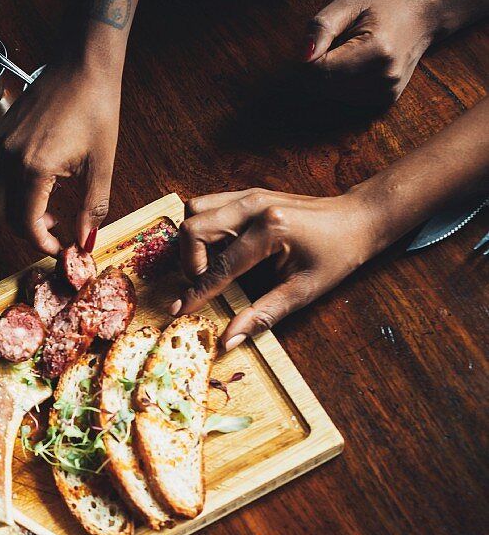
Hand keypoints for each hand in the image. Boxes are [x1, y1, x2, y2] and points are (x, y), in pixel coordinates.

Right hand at [0, 63, 120, 254]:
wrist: (83, 66)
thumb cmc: (94, 106)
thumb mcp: (101, 164)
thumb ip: (92, 207)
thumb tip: (86, 238)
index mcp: (35, 169)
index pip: (26, 224)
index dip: (41, 243)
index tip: (56, 246)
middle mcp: (9, 158)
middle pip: (3, 216)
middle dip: (27, 231)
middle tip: (52, 228)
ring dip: (10, 212)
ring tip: (38, 207)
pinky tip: (12, 185)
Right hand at [172, 189, 387, 349]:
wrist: (357, 220)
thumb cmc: (336, 255)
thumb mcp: (303, 292)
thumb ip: (262, 315)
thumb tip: (228, 340)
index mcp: (271, 230)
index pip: (219, 266)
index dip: (197, 292)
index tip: (178, 310)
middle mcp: (253, 206)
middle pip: (193, 229)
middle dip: (189, 262)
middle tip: (204, 283)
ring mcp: (248, 195)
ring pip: (194, 211)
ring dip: (191, 242)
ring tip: (208, 265)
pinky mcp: (246, 194)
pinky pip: (206, 206)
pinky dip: (202, 229)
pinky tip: (217, 249)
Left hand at [303, 0, 444, 104]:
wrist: (423, 15)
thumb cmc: (384, 4)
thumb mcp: (348, 4)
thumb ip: (322, 28)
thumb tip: (302, 58)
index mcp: (376, 52)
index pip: (316, 73)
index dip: (307, 59)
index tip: (321, 41)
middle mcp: (384, 79)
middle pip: (321, 87)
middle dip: (317, 68)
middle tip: (338, 44)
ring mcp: (386, 93)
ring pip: (329, 95)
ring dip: (329, 76)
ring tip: (352, 51)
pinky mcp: (384, 100)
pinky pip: (344, 97)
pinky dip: (342, 83)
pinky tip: (358, 64)